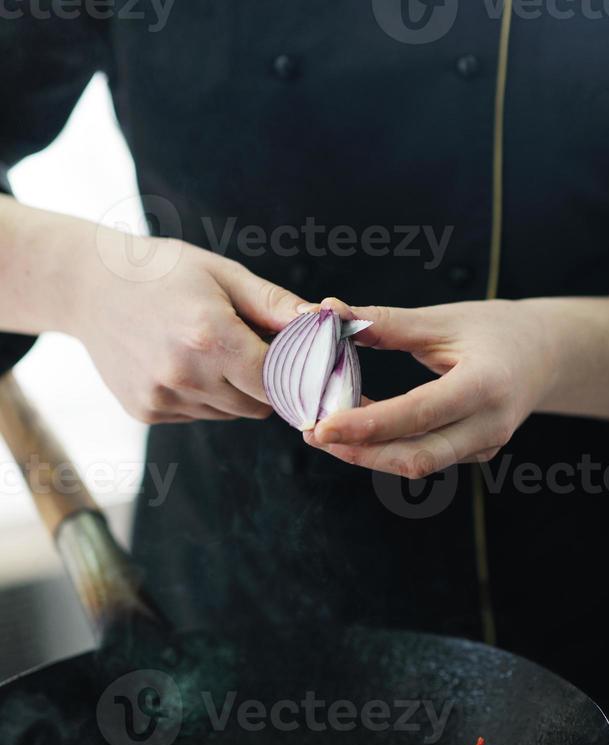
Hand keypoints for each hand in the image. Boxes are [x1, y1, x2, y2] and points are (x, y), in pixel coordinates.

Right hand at [0, 198, 305, 423]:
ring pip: (232, 412)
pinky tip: (182, 361)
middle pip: (261, 404)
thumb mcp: (223, 274)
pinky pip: (200, 414)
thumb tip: (326, 324)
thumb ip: (276, 306)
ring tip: (212, 348)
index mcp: (210, 336)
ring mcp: (164, 397)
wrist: (88, 286)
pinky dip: (205, 395)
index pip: (281, 380)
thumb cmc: (162, 271)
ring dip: (236, 389)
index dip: (299, 374)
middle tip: (255, 346)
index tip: (306, 362)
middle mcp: (185, 374)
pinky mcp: (148, 411)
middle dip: (270, 382)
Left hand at [303, 297, 565, 477]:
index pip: (418, 415)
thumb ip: (386, 323)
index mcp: (485, 386)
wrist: (548, 354)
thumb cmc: (496, 329)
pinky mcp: (473, 454)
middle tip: (311, 432)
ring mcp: (483, 447)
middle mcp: (489, 426)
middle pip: (414, 458)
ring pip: (416, 464)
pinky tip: (357, 429)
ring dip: (367, 453)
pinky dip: (386, 448)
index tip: (321, 425)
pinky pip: (423, 458)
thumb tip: (326, 311)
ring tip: (325, 430)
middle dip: (359, 452)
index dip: (366, 425)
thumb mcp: (443, 320)